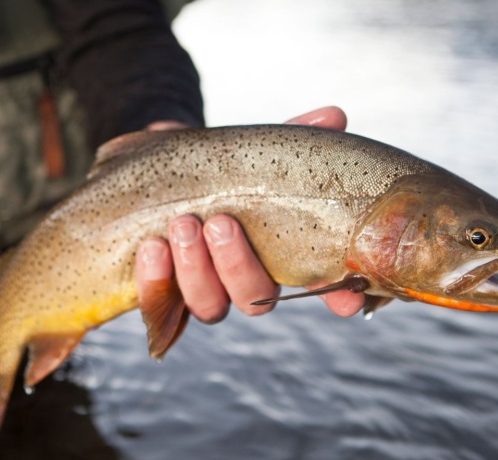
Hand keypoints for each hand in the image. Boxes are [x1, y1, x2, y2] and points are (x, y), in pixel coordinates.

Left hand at [135, 106, 365, 321]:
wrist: (159, 170)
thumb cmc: (218, 168)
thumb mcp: (252, 151)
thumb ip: (291, 137)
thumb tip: (333, 116)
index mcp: (281, 255)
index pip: (318, 288)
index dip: (336, 298)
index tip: (345, 301)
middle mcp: (245, 282)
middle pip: (256, 299)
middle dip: (238, 265)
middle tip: (220, 223)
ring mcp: (204, 292)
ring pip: (209, 305)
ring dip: (196, 269)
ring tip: (183, 225)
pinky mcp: (161, 294)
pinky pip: (159, 303)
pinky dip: (155, 279)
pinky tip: (152, 247)